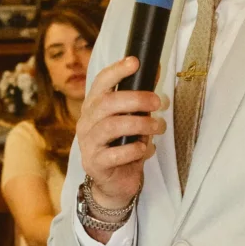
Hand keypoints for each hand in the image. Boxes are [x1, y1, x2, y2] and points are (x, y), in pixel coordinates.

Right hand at [73, 54, 163, 217]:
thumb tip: (157, 69)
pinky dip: (134, 150)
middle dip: (135, 99)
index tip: (135, 62)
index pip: (100, 83)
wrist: (114, 183)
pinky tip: (145, 149)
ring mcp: (88, 143)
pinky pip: (114, 154)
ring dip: (139, 124)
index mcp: (94, 107)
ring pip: (110, 127)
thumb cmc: (124, 146)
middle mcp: (87, 122)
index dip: (117, 71)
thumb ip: (141, 99)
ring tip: (158, 127)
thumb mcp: (133, 119)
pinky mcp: (95, 164)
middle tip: (158, 102)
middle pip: (106, 103)